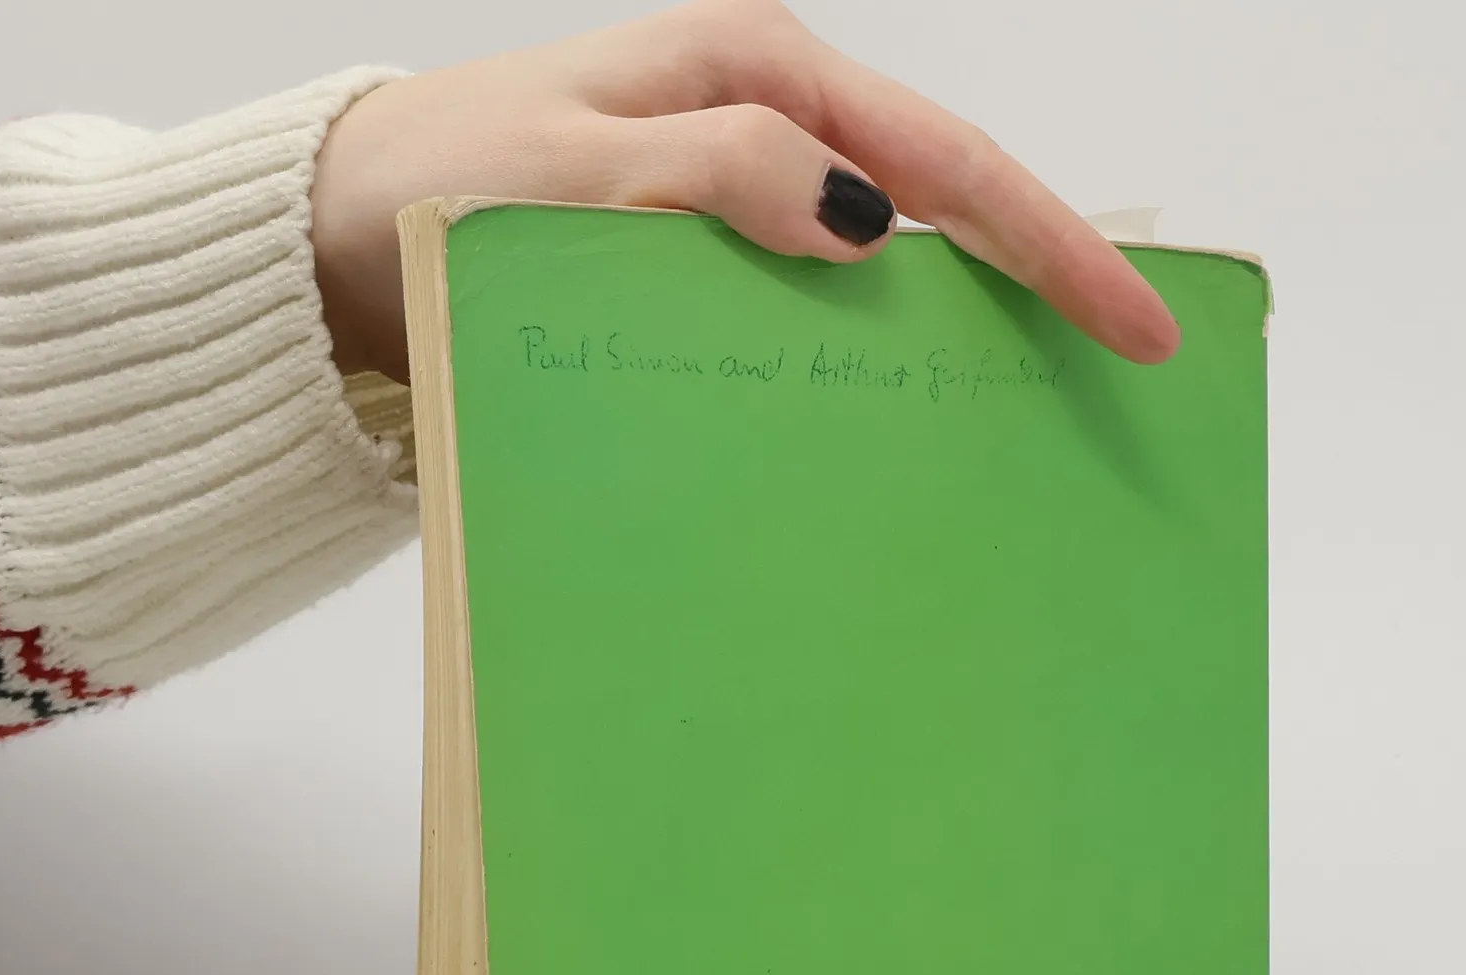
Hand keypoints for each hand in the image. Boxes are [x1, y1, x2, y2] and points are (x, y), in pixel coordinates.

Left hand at [311, 0, 1179, 383]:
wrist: (330, 243)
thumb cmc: (437, 191)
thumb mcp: (573, 172)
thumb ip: (720, 173)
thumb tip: (872, 221)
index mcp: (754, 72)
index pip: (945, 162)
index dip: (1054, 244)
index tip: (1135, 325)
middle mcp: (761, 124)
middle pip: (943, 204)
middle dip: (1038, 282)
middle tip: (1116, 377)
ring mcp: (737, 194)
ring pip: (888, 261)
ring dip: (960, 328)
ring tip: (1033, 412)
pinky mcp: (704, 261)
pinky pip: (818, 304)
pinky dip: (872, 353)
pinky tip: (903, 407)